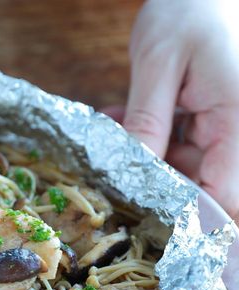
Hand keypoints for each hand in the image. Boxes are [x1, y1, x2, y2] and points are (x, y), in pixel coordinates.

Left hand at [103, 0, 238, 219]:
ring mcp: (229, 129)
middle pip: (204, 188)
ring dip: (147, 158)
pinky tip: (126, 118)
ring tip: (117, 125)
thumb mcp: (158, 62)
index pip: (225, 196)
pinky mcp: (215, 124)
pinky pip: (184, 149)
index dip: (188, 216)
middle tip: (114, 165)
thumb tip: (132, 170)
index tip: (143, 212)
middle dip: (153, 181)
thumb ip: (147, 121)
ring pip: (189, 170)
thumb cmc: (189, 7)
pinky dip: (154, 141)